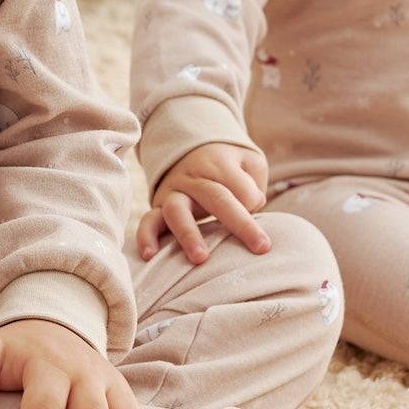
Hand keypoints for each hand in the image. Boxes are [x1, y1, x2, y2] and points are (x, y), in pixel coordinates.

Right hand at [136, 141, 269, 262]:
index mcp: (220, 164)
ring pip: (178, 211)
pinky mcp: (158, 206)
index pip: (243, 189)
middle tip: (261, 248)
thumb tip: (252, 206)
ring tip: (200, 259)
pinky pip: (148, 220)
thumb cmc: (228, 164)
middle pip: (217, 198)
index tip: (263, 220)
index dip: (256, 203)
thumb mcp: (249, 162)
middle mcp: (194, 177)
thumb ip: (254, 183)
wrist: (190, 149)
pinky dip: (146, 236)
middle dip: (240, 224)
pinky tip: (149, 256)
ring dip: (188, 234)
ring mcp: (174, 192)